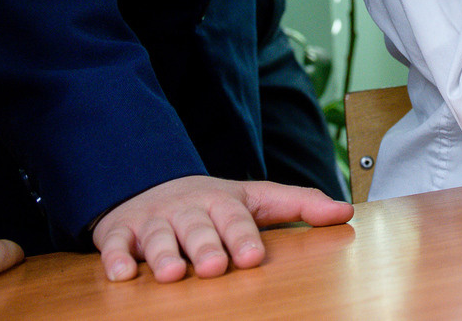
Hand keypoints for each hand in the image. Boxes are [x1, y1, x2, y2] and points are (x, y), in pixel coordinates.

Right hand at [90, 176, 352, 282]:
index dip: (243, 236)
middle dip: (205, 246)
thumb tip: (346, 212)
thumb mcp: (257, 199)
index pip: (236, 218)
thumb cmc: (213, 204)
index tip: (252, 256)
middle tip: (213, 267)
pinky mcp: (121, 233)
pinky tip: (121, 275)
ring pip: (158, 238)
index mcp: (223, 201)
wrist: (151, 186)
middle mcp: (188, 209)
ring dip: (164, 255)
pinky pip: (115, 246)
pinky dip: (116, 259)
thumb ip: (300, 205)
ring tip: (172, 274)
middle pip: (198, 228)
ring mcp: (154, 220)